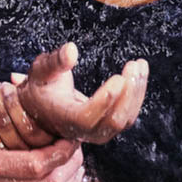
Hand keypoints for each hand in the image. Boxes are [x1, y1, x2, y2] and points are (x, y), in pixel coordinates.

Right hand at [15, 42, 148, 143]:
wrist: (44, 107)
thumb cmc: (42, 87)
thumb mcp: (41, 71)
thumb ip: (55, 61)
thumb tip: (71, 49)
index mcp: (65, 119)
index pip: (88, 117)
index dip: (105, 100)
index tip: (117, 78)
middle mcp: (84, 131)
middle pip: (113, 121)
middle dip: (128, 93)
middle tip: (133, 66)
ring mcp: (99, 132)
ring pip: (126, 119)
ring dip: (136, 91)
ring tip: (139, 65)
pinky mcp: (110, 126)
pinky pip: (129, 114)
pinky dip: (137, 94)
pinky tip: (140, 73)